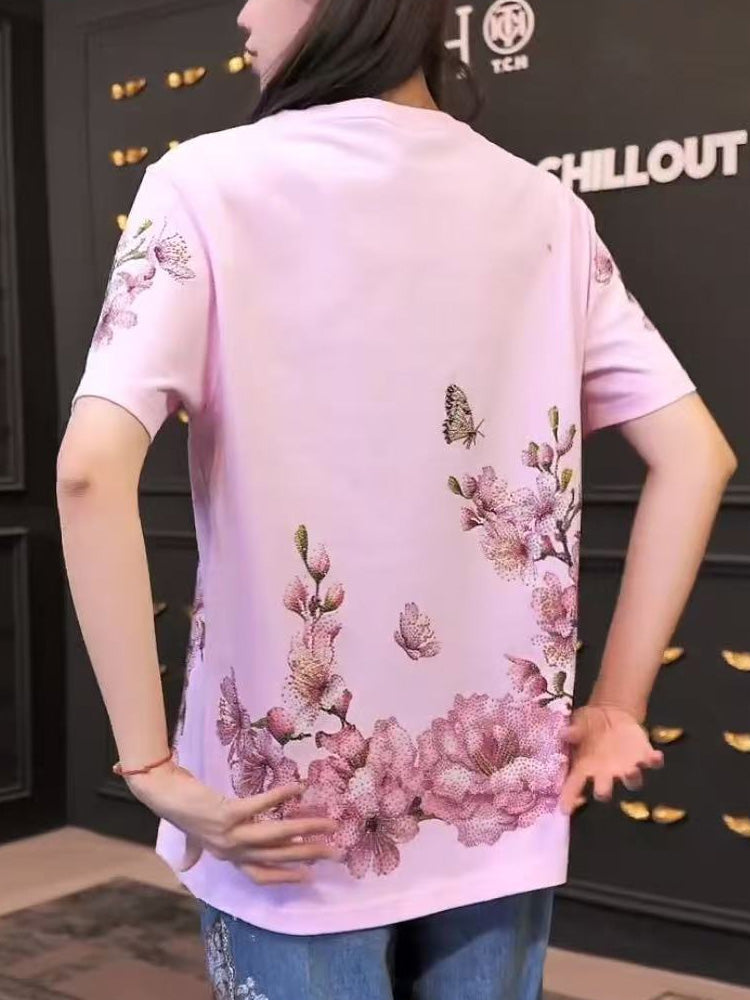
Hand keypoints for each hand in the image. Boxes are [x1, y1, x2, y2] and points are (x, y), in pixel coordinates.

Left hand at [127, 762, 337, 884]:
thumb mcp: (188, 836)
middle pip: (277, 858)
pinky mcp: (226, 813)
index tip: (310, 876)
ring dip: (305, 829)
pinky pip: (260, 806)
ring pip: (275, 836)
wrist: (160, 794)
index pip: (260, 875)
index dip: (286, 877)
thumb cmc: (178, 811)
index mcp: (225, 856)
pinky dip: (280, 797)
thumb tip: (186, 864)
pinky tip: (299, 788)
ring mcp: (229, 833)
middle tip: (335, 852)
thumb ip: (192, 850)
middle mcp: (230, 850)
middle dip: (308, 855)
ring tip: (328, 823)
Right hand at [560, 705, 663, 814]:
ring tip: (631, 771)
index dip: (569, 797)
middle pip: (604, 790)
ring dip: (632, 777)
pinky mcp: (644, 755)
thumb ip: (574, 731)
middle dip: (604, 791)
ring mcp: (627, 767)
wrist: (613, 716)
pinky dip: (654, 760)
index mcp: (586, 768)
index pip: (574, 784)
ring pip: (632, 780)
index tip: (564, 809)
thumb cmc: (591, 724)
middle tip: (602, 793)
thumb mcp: (580, 724)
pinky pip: (652, 762)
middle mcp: (607, 774)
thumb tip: (565, 733)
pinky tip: (656, 756)